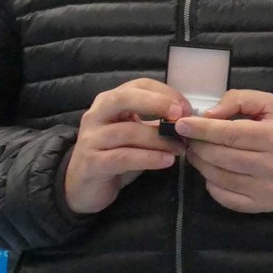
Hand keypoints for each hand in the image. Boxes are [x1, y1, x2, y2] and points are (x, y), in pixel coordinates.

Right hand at [63, 78, 187, 214]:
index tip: (186, 107)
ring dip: (160, 139)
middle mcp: (96, 115)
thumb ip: (155, 122)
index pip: (138, 85)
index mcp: (109, 101)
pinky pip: (124, 157)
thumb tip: (189, 117)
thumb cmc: (115, 154)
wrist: (84, 187)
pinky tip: (167, 161)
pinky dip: (149, 158)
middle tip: (181, 115)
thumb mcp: (135, 133)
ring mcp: (91, 139)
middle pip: (124, 98)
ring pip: (128, 131)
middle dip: (156, 103)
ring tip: (180, 147)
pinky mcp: (92, 163)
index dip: (164, 93)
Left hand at [174, 90, 272, 214]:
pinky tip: (212, 171)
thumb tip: (208, 114)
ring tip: (197, 152)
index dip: (202, 129)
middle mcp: (271, 165)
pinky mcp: (259, 206)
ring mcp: (265, 189)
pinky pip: (223, 196)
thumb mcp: (271, 105)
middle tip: (188, 138)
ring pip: (218, 177)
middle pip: (220, 156)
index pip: (230, 134)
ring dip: (200, 163)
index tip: (182, 124)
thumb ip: (240, 100)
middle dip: (198, 145)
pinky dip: (210, 183)